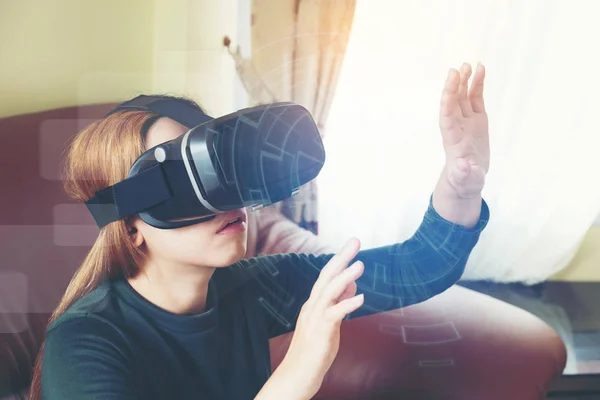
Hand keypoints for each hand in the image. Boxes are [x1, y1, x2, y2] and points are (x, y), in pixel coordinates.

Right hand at [278, 238, 364, 398]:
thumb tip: (352, 285)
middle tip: (355, 241)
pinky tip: (360, 298)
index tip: (352, 245)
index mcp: (314, 303)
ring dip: (345, 276)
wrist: (296, 375)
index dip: (340, 260)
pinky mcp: (321, 332)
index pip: (327, 276)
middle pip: (326, 276)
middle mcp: (312, 306)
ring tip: (360, 264)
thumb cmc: (314, 351)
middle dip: (341, 258)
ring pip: (329, 291)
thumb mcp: (329, 323)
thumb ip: (339, 304)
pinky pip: (334, 314)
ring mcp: (314, 318)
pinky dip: (347, 304)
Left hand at [439, 62, 489, 198]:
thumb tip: (465, 168)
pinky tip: (481, 71)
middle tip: (458, 69)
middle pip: (453, 103)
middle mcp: (457, 127)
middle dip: (454, 87)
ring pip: (463, 97)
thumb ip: (465, 174)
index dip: (447, 102)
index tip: (449, 87)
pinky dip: (477, 86)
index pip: (447, 117)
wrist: (468, 179)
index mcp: (453, 140)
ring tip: (469, 65)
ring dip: (465, 82)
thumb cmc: (465, 181)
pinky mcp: (477, 120)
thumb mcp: (466, 181)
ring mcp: (467, 121)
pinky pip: (476, 99)